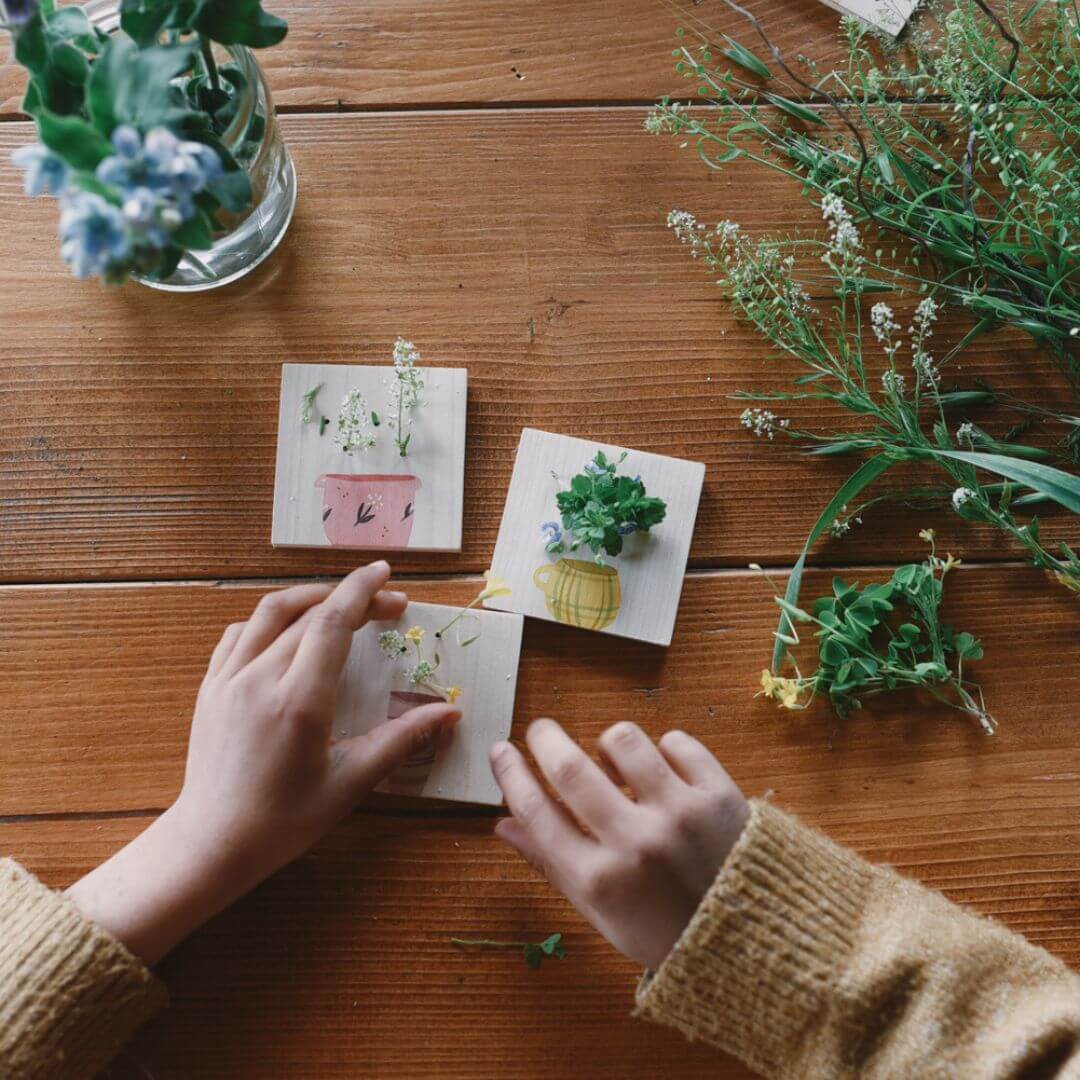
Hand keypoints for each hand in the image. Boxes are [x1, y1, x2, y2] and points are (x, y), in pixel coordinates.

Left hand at [66, 561, 460, 964]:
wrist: (212, 843)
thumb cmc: (285, 820)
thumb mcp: (351, 783)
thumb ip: (401, 739)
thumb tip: (451, 713)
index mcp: (299, 700)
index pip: (333, 622)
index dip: (362, 590)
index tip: (387, 575)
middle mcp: (260, 678)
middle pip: (310, 613)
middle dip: (353, 598)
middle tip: (389, 606)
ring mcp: (228, 679)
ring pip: (269, 613)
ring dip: (310, 597)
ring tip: (341, 602)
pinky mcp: (210, 688)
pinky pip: (239, 633)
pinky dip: (270, 619)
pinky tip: (289, 630)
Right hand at [490, 718, 747, 969]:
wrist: (753, 945)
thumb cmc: (664, 930)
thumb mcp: (601, 913)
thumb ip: (552, 865)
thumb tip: (503, 824)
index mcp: (600, 881)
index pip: (537, 812)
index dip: (511, 775)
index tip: (501, 751)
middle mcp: (636, 843)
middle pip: (570, 768)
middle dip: (545, 738)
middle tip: (540, 729)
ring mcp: (680, 815)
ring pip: (624, 741)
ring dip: (609, 743)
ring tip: (614, 759)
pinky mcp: (720, 795)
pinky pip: (678, 743)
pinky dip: (664, 748)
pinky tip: (663, 769)